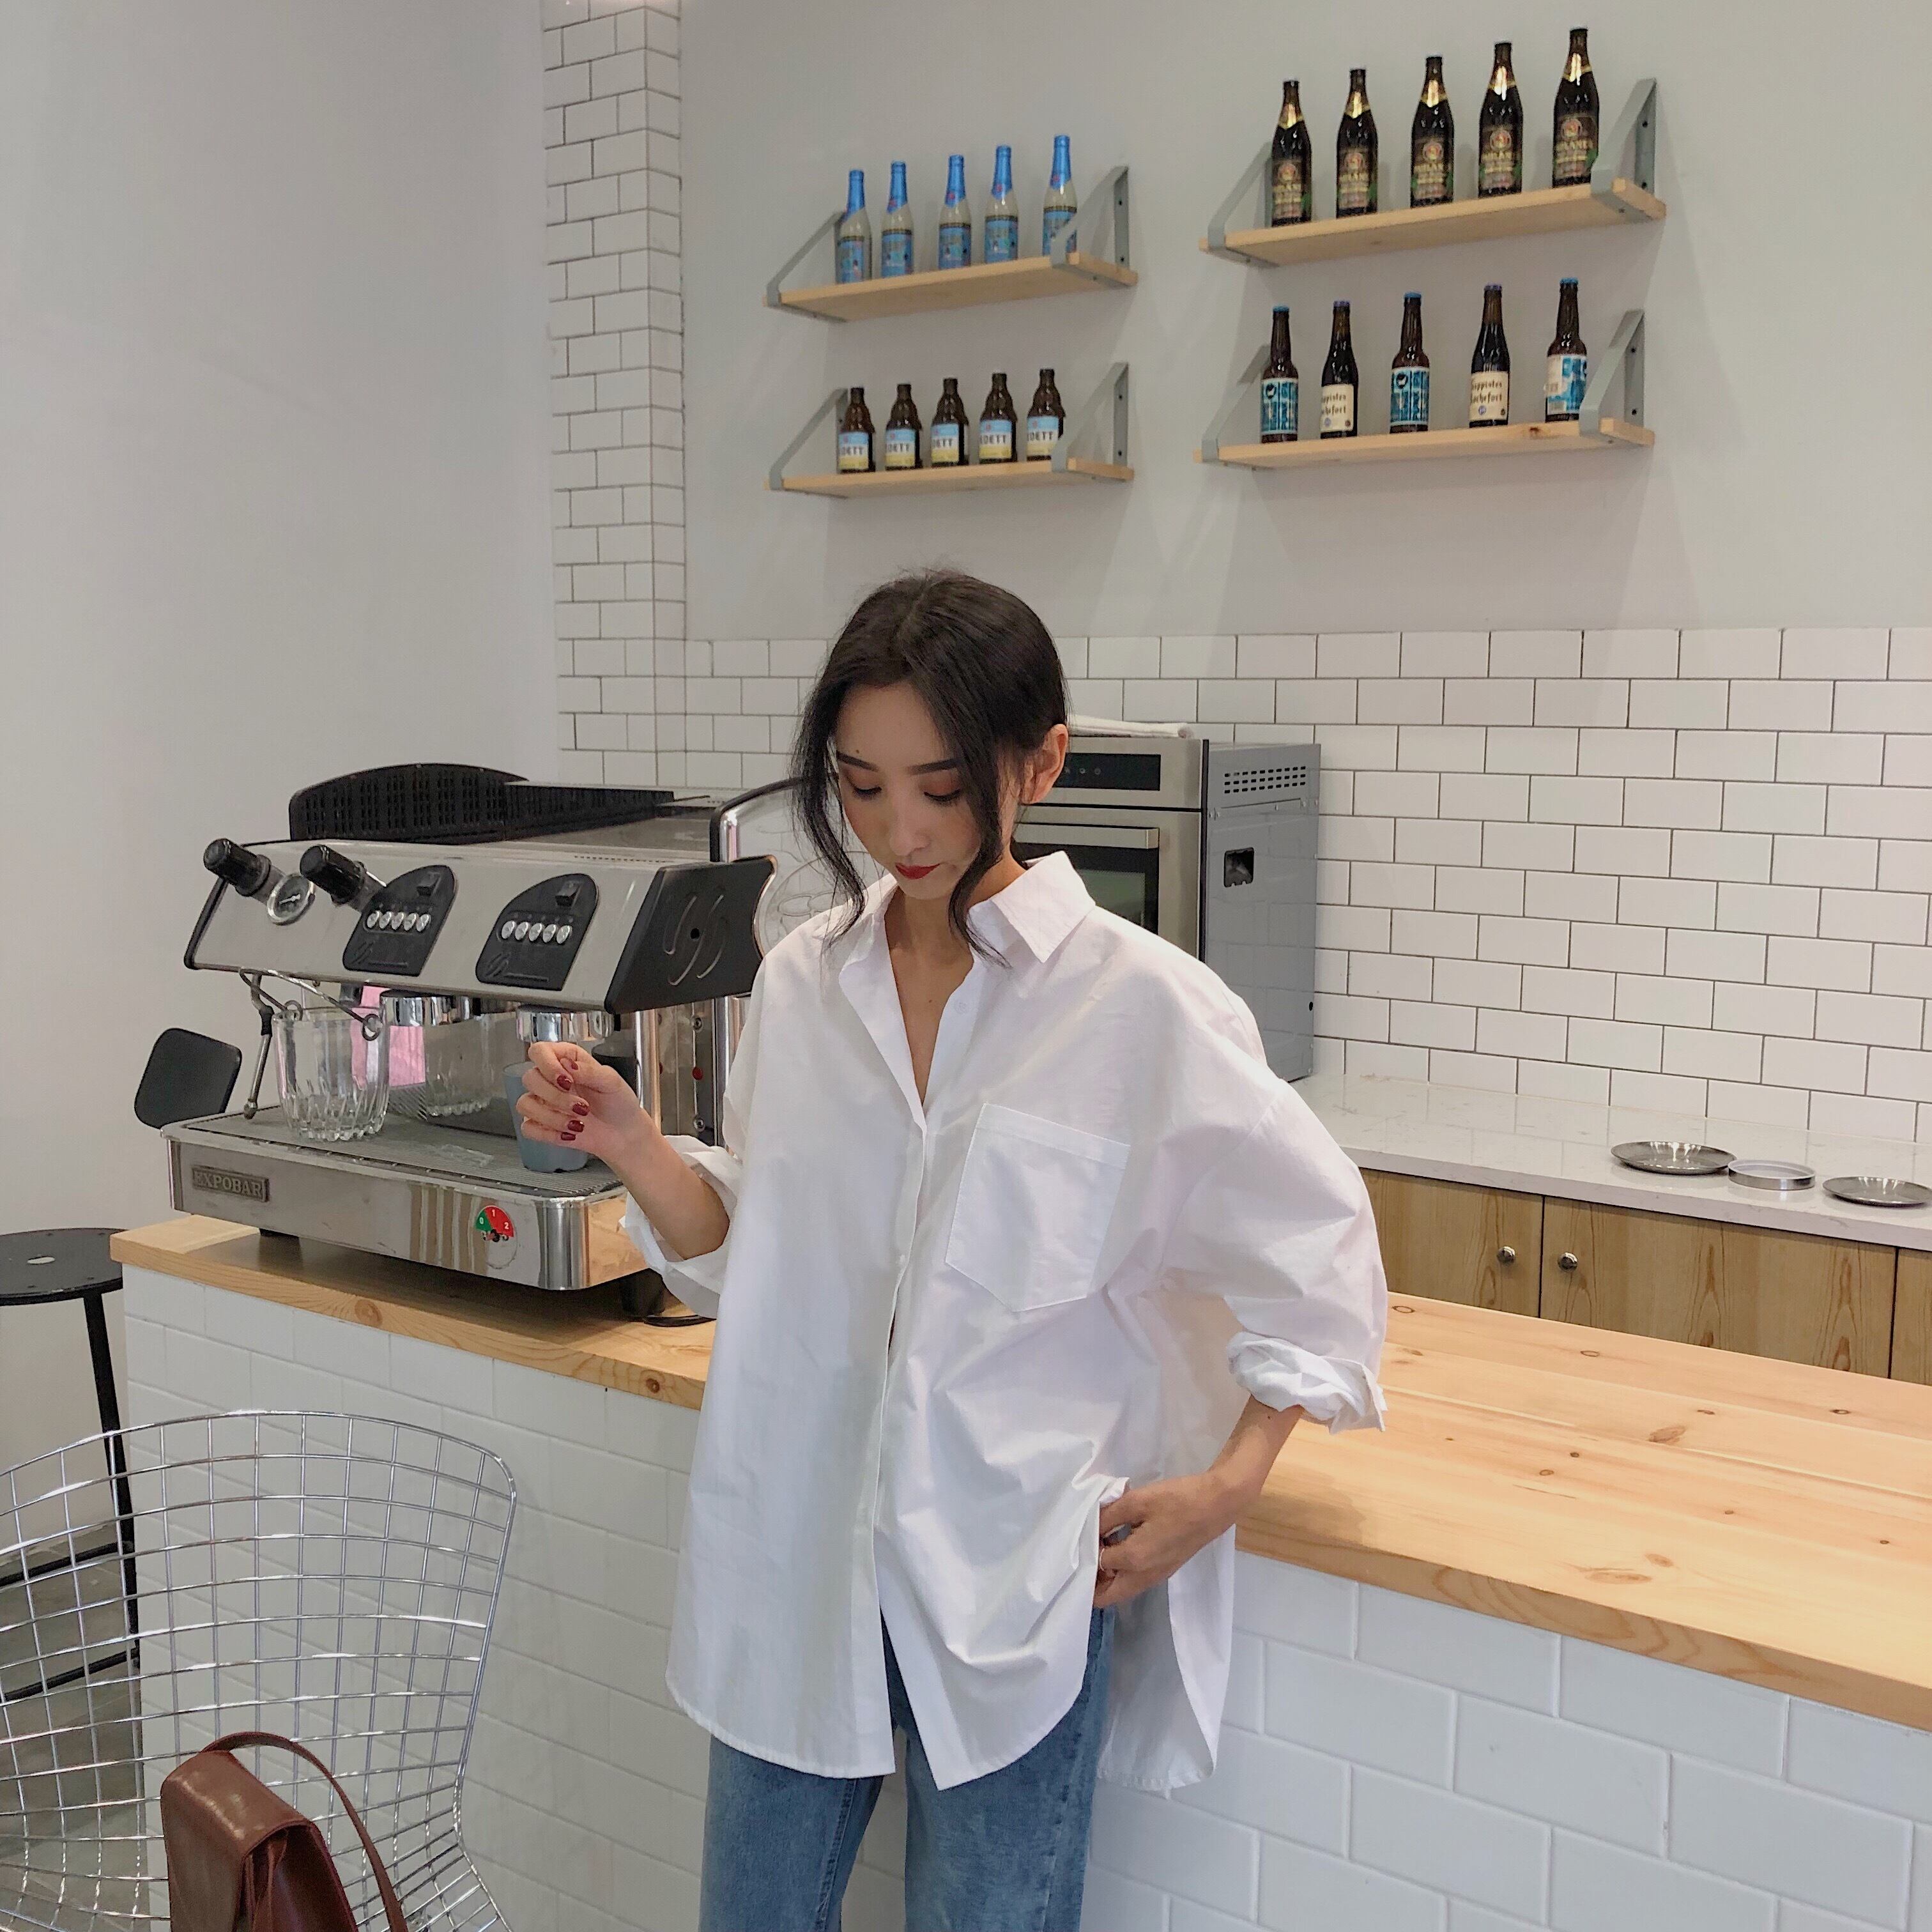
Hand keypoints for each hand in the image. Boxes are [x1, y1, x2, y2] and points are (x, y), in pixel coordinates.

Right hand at [516, 1041, 654, 1168]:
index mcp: (566, 1060)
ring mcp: (543, 1102)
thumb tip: (568, 1065)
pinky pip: (529, 1128)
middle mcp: (550, 1079)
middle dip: (556, 1096)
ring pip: (525, 1104)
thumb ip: (589, 1070)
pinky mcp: (542, 1125)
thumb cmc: (618, 1102)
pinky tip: (569, 1134)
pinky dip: (549, 1133)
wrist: (623, 1133)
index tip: (567, 1080)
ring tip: (578, 1123)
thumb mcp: (611, 1082)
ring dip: (553, 1117)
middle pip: (529, 1078)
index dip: (547, 1065)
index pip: (539, 1051)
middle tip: (581, 1106)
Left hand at [1093, 1470, 1248, 1609]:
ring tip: (1099, 1541)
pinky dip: (1121, 1569)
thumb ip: (1108, 1516)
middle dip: (1090, 1579)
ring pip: (1120, 1589)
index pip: (1096, 1565)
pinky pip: (1134, 1580)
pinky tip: (1118, 1540)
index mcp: (1134, 1560)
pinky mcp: (1164, 1570)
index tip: (1078, 1533)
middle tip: (1083, 1549)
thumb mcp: (1137, 1501)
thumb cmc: (1177, 1500)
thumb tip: (1088, 1527)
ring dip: (1106, 1574)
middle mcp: (1143, 1577)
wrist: (1216, 1505)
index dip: (1084, 1549)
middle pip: (1106, 1596)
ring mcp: (1155, 1577)